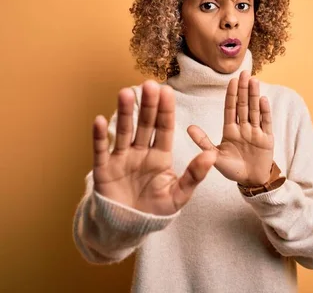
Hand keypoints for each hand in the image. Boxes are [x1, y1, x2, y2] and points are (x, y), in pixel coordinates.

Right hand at [92, 81, 215, 215]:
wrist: (130, 227)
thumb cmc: (156, 210)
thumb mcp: (179, 194)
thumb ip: (195, 175)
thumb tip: (212, 156)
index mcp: (160, 155)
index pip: (164, 128)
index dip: (165, 110)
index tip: (167, 91)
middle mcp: (140, 151)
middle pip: (145, 124)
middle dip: (147, 105)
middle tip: (149, 84)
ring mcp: (121, 158)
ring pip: (124, 131)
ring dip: (125, 113)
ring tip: (126, 93)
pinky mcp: (104, 169)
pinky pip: (101, 150)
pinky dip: (100, 136)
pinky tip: (100, 120)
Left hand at [187, 71, 273, 185]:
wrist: (251, 181)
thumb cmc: (232, 169)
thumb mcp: (215, 156)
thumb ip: (203, 141)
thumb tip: (188, 127)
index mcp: (230, 130)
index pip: (230, 109)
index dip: (231, 95)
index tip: (231, 80)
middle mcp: (243, 128)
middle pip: (243, 105)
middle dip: (243, 89)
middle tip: (244, 72)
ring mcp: (256, 132)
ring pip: (254, 110)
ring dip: (254, 96)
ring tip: (254, 81)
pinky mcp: (267, 139)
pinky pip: (266, 123)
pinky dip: (265, 112)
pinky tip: (263, 99)